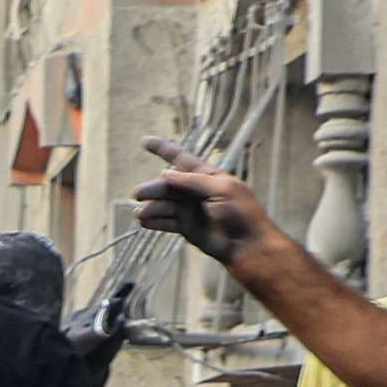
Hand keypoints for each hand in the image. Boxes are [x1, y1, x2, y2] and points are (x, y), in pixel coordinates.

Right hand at [132, 153, 277, 262]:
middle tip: (139, 194)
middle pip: (168, 185)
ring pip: (165, 204)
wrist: (247, 245)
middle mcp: (197, 191)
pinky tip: (144, 222)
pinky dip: (155, 221)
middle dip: (153, 188)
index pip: (182, 160)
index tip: (145, 141)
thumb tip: (166, 174)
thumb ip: (193, 181)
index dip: (164, 150)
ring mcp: (191, 210)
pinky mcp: (187, 227)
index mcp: (208, 177)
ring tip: (140, 214)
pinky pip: (166, 222)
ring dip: (151, 207)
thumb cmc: (242, 213)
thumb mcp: (222, 190)